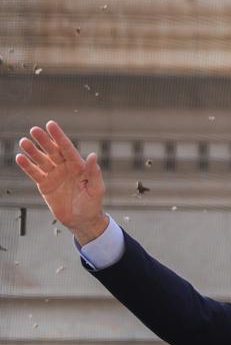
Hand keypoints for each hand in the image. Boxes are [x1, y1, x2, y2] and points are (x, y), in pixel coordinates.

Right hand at [15, 121, 108, 243]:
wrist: (82, 220)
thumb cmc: (92, 204)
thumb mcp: (96, 188)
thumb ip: (94, 172)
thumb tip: (93, 156)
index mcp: (79, 166)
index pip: (67, 148)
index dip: (59, 136)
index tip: (50, 124)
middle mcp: (65, 167)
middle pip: (53, 151)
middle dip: (44, 140)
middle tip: (34, 130)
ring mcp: (54, 175)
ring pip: (41, 160)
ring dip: (33, 151)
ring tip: (24, 141)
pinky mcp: (45, 185)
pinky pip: (34, 173)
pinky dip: (27, 166)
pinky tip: (20, 157)